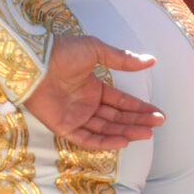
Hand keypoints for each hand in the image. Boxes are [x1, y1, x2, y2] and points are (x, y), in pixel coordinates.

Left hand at [24, 36, 162, 151]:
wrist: (35, 61)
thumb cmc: (63, 52)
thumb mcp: (96, 50)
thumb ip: (123, 59)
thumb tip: (151, 60)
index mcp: (93, 88)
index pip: (121, 102)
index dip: (139, 108)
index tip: (158, 114)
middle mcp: (86, 104)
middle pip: (116, 118)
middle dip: (137, 122)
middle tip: (157, 125)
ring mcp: (75, 116)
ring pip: (105, 129)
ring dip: (126, 132)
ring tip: (146, 134)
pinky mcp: (63, 127)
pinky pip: (86, 139)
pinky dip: (104, 142)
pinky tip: (123, 142)